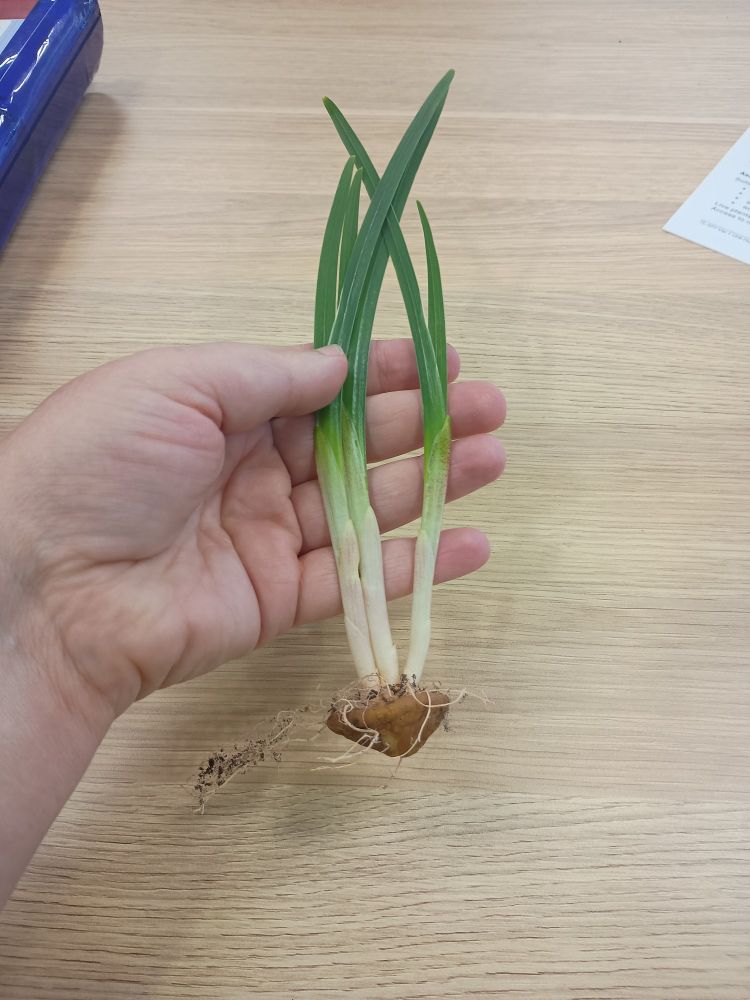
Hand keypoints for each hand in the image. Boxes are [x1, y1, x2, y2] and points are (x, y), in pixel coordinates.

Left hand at [0, 341, 504, 718]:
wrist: (47, 586)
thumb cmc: (101, 462)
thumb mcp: (178, 384)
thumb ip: (268, 374)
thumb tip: (341, 364)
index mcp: (223, 409)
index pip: (321, 385)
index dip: (383, 371)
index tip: (443, 359)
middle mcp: (251, 470)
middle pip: (354, 444)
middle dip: (423, 423)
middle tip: (490, 409)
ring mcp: (267, 538)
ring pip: (367, 508)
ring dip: (431, 484)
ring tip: (492, 460)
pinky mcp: (277, 601)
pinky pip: (359, 579)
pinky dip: (418, 566)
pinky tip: (471, 542)